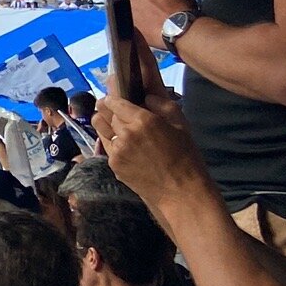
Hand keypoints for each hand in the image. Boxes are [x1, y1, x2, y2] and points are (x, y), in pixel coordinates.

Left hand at [92, 87, 219, 218]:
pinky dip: (113, 141)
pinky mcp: (112, 163)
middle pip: (104, 111)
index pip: (114, 99)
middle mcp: (125, 133)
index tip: (118, 95)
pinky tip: (127, 146)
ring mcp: (116, 149)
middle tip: (121, 111)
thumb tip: (145, 94)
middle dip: (111, 108)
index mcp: (143, 120)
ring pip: (100, 126)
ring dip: (107, 122)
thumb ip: (161, 103)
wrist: (180, 191)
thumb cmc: (185, 155)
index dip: (114, 96)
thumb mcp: (180, 123)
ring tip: (120, 126)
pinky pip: (106, 144)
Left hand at [122, 0, 193, 50]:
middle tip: (145, 3)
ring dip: (134, 10)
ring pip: (126, 7)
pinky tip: (146, 26)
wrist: (181, 29)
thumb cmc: (183, 10)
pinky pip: (129, 21)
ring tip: (148, 16)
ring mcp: (130, 10)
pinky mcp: (129, 24)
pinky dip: (135, 23)